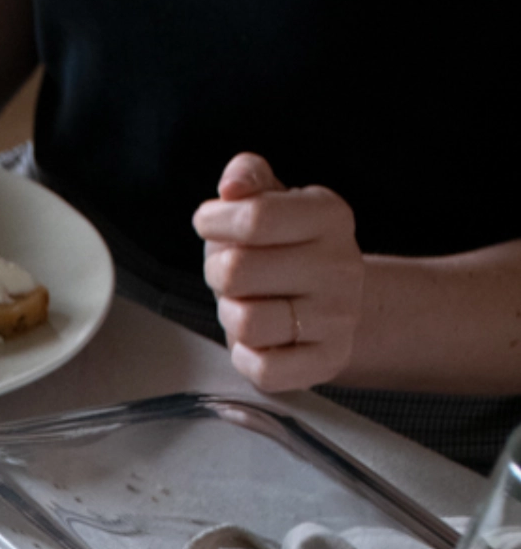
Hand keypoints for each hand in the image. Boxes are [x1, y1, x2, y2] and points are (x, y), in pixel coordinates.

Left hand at [193, 154, 364, 391]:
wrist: (339, 304)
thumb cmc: (287, 249)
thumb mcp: (273, 202)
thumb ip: (248, 179)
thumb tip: (232, 185)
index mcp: (328, 217)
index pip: (254, 218)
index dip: (213, 222)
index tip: (208, 223)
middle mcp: (340, 266)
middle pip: (236, 272)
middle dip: (216, 271)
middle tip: (227, 271)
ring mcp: (337, 318)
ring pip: (245, 323)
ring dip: (229, 314)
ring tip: (244, 302)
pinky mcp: (326, 361)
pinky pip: (262, 369)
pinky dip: (245, 356)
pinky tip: (257, 339)